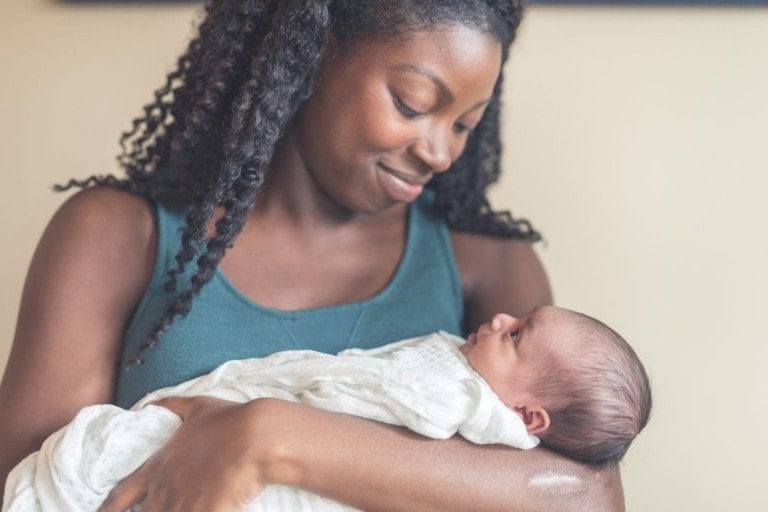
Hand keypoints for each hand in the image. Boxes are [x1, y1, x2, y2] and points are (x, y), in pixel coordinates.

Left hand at [98, 396, 265, 511]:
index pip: (122, 493)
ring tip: (183, 508)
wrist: (256, 437)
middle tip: (152, 510)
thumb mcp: (197, 406)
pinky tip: (206, 511)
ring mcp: (184, 505)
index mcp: (159, 465)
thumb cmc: (229, 421)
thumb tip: (149, 403)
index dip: (108, 508)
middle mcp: (165, 489)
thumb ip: (171, 405)